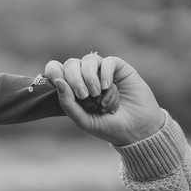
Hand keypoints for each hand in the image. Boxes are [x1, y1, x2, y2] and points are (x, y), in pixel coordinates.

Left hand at [44, 53, 166, 146]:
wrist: (137, 130)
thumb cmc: (108, 126)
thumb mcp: (84, 120)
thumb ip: (68, 103)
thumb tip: (58, 81)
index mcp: (74, 88)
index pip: (57, 69)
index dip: (53, 71)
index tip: (59, 81)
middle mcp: (86, 76)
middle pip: (71, 64)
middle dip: (74, 78)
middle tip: (84, 95)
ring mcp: (103, 71)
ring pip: (89, 60)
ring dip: (90, 76)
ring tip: (97, 94)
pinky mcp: (120, 69)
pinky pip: (108, 61)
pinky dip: (106, 72)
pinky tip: (108, 87)